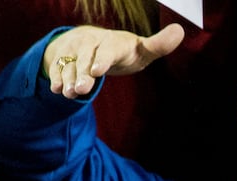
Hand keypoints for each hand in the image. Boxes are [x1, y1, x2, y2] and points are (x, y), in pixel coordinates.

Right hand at [42, 23, 184, 98]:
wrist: (95, 41)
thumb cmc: (125, 50)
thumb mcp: (142, 48)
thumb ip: (159, 44)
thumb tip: (179, 30)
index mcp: (113, 42)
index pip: (107, 50)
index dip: (102, 60)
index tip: (97, 71)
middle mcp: (91, 43)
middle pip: (85, 58)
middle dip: (82, 74)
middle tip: (81, 90)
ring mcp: (75, 49)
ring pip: (70, 63)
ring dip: (68, 78)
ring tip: (68, 93)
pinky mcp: (63, 56)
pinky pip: (58, 66)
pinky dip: (56, 76)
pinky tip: (57, 89)